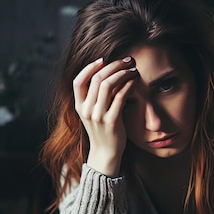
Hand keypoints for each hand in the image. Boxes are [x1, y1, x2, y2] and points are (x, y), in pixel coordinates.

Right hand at [73, 56, 137, 176]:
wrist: (106, 153)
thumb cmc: (102, 130)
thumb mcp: (92, 113)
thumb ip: (94, 97)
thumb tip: (107, 72)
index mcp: (79, 106)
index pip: (78, 81)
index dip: (89, 67)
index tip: (103, 60)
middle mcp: (86, 110)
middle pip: (96, 78)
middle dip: (113, 65)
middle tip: (126, 60)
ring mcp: (98, 116)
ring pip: (107, 84)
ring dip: (122, 73)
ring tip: (132, 69)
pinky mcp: (111, 121)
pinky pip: (120, 96)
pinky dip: (128, 85)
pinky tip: (135, 80)